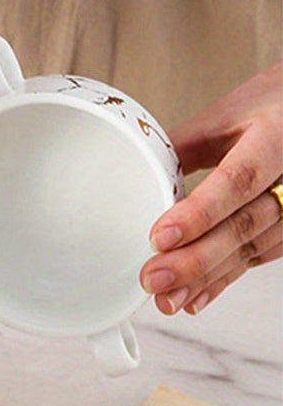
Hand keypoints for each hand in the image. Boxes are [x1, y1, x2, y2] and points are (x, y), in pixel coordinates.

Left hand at [141, 63, 282, 314]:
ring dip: (207, 278)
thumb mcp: (227, 115)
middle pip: (245, 224)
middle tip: (153, 279)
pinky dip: (223, 279)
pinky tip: (194, 299)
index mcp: (275, 139)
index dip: (199, 212)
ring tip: (166, 298)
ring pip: (253, 247)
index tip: (159, 237)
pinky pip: (258, 257)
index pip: (237, 180)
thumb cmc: (269, 106)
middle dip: (196, 258)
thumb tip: (137, 177)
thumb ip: (185, 147)